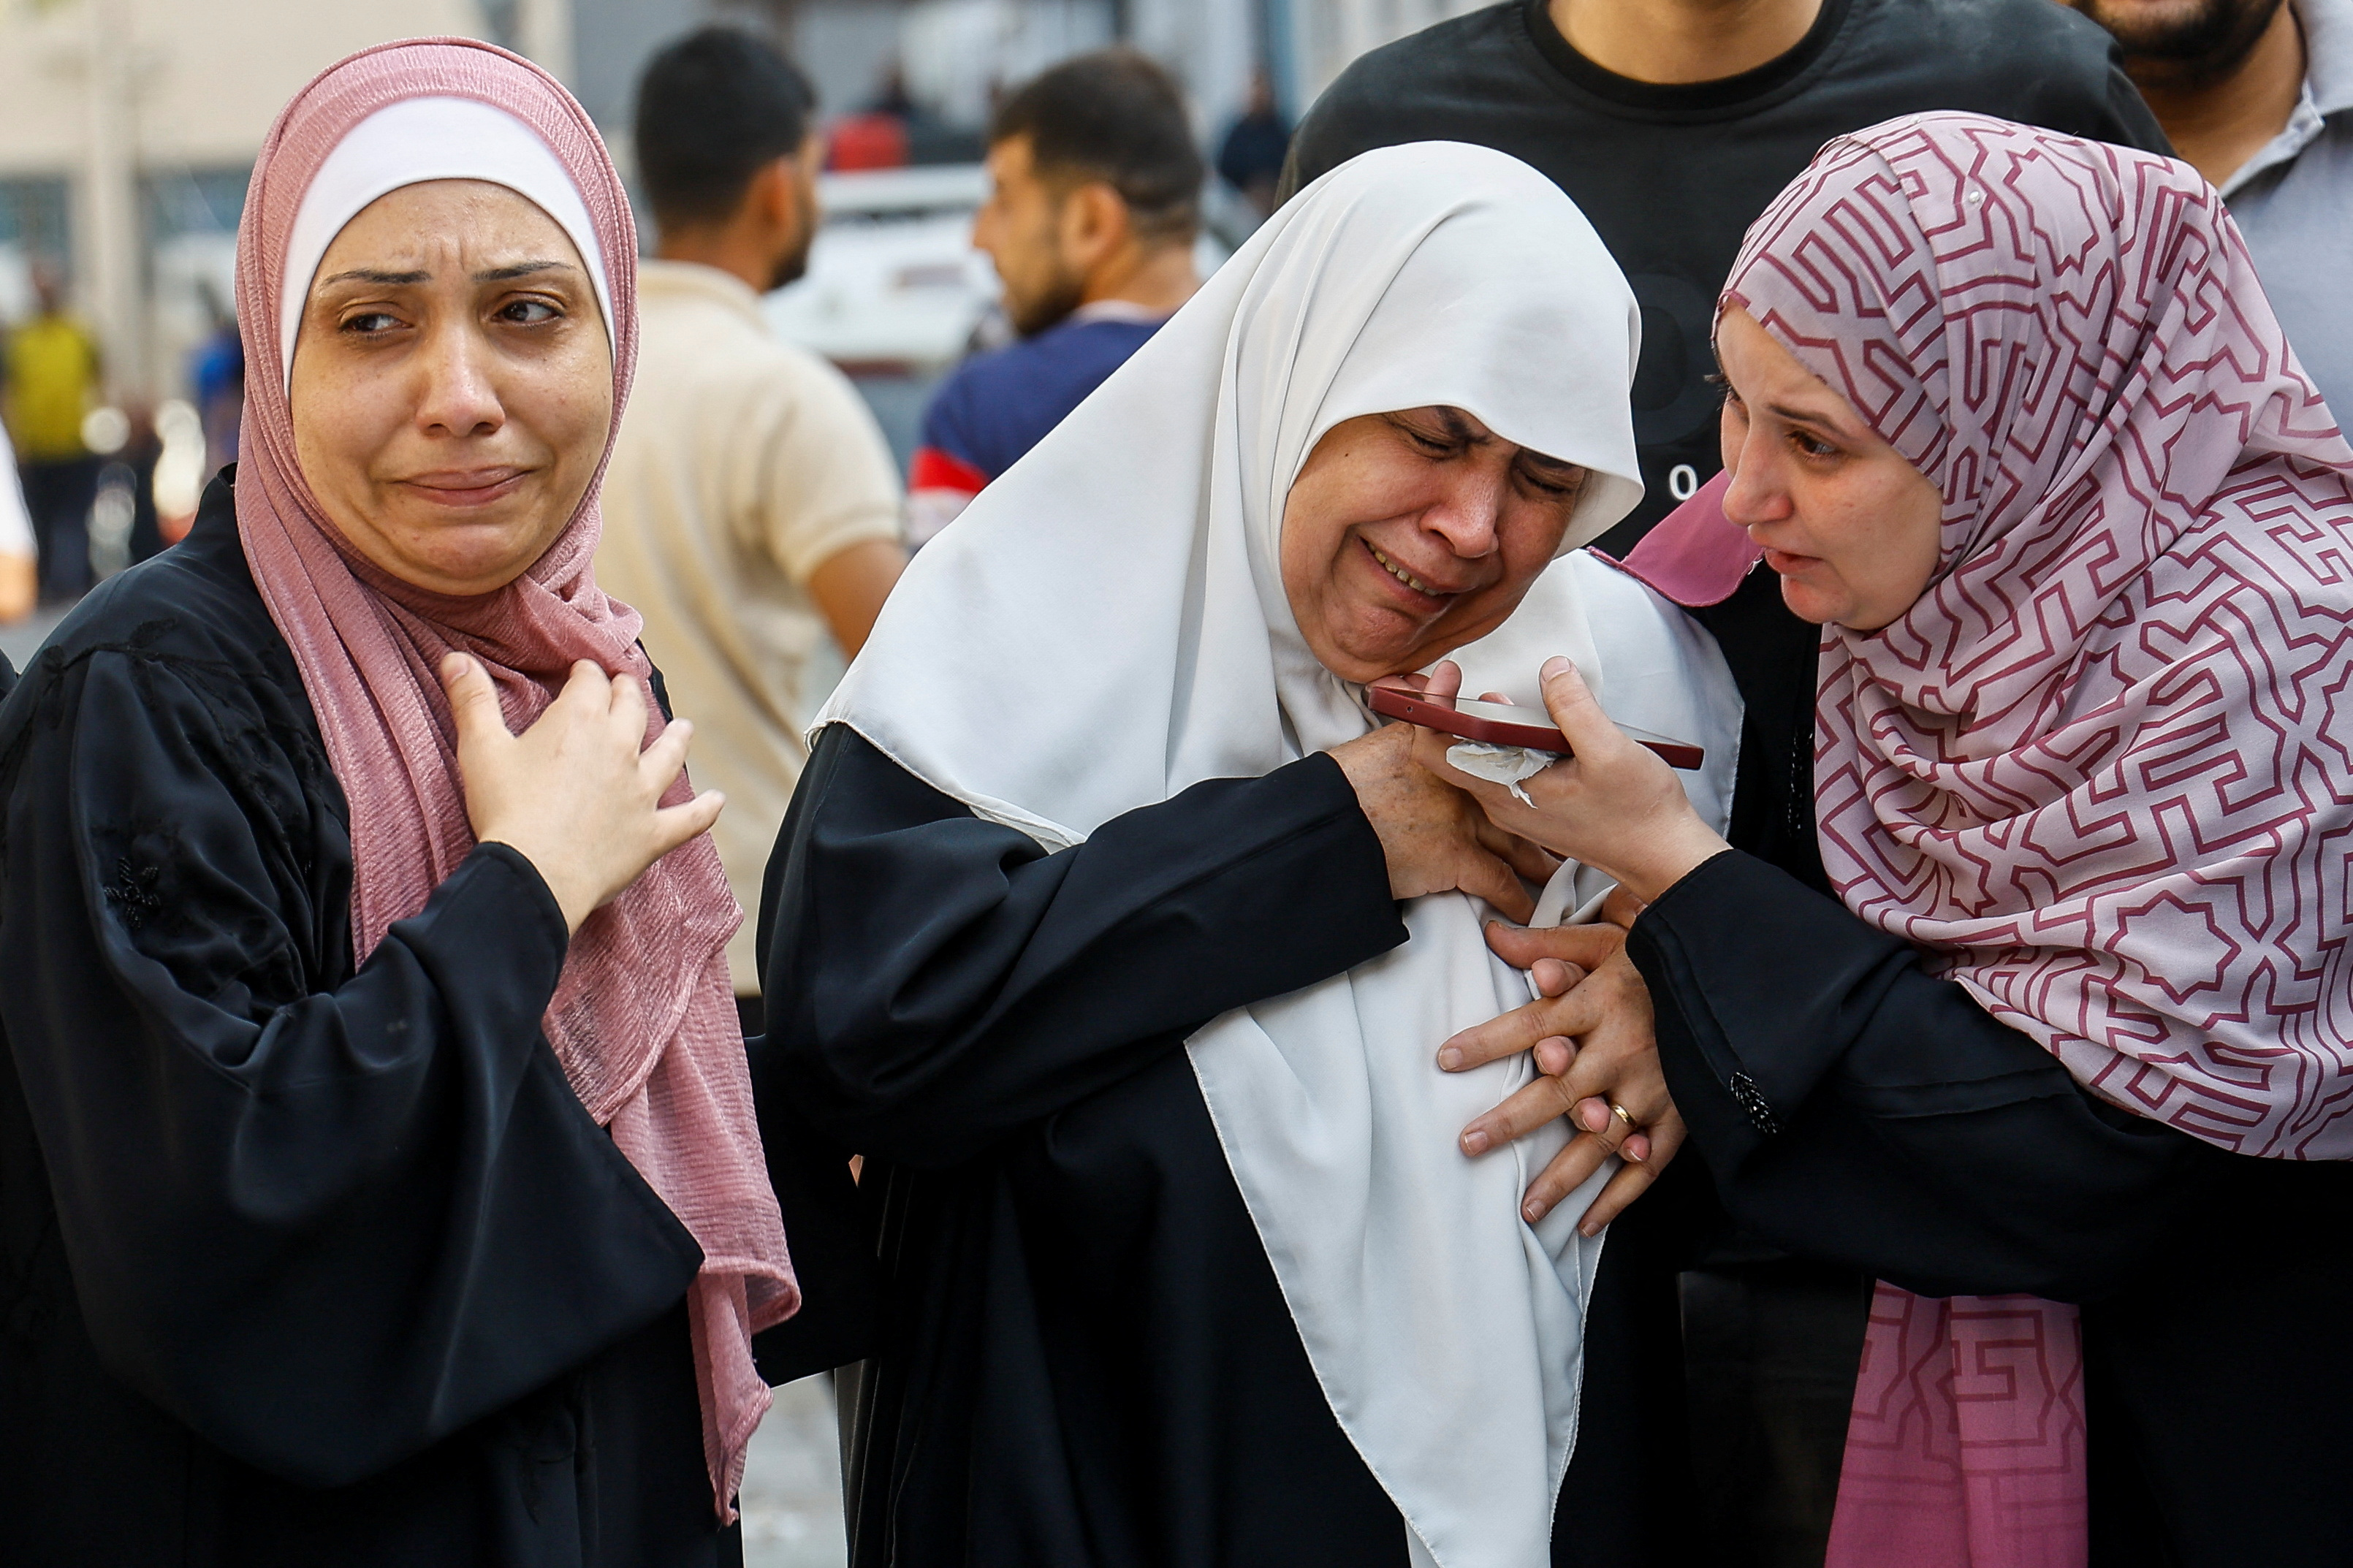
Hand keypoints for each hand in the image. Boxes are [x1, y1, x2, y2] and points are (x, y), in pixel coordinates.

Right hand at [443, 654, 724, 933]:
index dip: (586, 674)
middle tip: (627, 689)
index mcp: (580, 720)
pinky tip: (718, 802)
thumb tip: (455, 657)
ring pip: (670, 755)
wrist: (535, 872)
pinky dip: (705, 811)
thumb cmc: (505, 809)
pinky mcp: (653, 832)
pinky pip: (689, 819)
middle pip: (633, 709)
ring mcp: (642, 790)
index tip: (582, 673)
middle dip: (628, 694)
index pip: (590, 682)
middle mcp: (620, 747)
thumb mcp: (480, 748)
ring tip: (685, 728)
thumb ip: (471, 699)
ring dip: (678, 738)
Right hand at [1327, 720, 1558, 923]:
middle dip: (1546, 817)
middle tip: (1569, 826)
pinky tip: (1527, 908)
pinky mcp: (1457, 860)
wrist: (1330, 821)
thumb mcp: (1390, 734)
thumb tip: (1443, 677)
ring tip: (1554, 871)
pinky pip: (1501, 883)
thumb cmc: (1350, 783)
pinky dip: (1517, 899)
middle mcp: (1468, 783)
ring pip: (1520, 844)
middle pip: (1522, 801)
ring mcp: (1466, 822)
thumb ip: (1425, 712)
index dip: (1529, 762)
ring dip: (1539, 860)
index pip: (1503, 749)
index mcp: (1452, 748)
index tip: (1549, 770)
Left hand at [1411, 658, 1727, 904]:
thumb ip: (1572, 707)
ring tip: (1500, 699)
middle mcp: (1503, 802)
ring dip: (1482, 725)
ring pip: (1480, 760)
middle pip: (1452, 752)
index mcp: (1507, 791)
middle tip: (1462, 676)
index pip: (1437, 752)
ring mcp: (1518, 806)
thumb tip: (1551, 671)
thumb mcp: (1608, 750)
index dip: (1432, 708)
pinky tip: (1530, 725)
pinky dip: (1505, 742)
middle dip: (1452, 709)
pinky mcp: (1536, 806)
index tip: (1450, 674)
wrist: (1662, 855)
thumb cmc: (1638, 813)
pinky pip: (1504, 769)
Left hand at [1440, 903, 1683, 1235]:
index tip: (1445, 1059)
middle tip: (1469, 1144)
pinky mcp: (1680, 1115)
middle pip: (1559, 1092)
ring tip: (1527, 1207)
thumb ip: (1549, 945)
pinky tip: (1587, 1223)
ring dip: (1561, 1177)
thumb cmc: (1656, 961)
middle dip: (1511, 1122)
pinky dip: (1619, 1198)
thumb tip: (1492, 932)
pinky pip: (1647, 1166)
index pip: (1532, 1024)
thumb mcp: (1604, 942)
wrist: (1733, 979)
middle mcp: (1624, 1049)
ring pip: (1600, 1140)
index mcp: (1601, 1002)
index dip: (1487, 1043)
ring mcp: (1654, 1088)